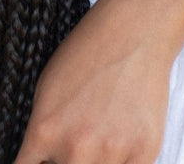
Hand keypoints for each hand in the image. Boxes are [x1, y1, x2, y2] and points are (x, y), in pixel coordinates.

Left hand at [14, 0, 178, 163]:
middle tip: (72, 141)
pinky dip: (121, 163)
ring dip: (93, 163)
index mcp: (44, 130)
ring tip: (97, 134)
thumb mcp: (45, 89)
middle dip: (63, 163)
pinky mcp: (145, 153)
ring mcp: (112, 153)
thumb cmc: (85, 54)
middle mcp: (75, 147)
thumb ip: (41, 133)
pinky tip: (119, 144)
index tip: (39, 160)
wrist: (132, 33)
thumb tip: (38, 161)